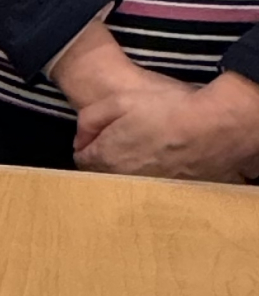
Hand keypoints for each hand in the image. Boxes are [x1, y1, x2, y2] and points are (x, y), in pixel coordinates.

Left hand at [73, 70, 258, 181]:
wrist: (214, 128)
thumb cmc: (167, 111)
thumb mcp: (119, 100)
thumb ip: (91, 118)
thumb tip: (81, 136)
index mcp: (105, 158)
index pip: (82, 160)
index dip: (89, 145)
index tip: (100, 137)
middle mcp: (122, 180)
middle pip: (102, 174)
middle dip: (105, 161)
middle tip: (122, 144)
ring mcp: (146, 190)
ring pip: (125, 184)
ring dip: (129, 172)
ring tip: (145, 152)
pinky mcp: (169, 195)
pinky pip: (151, 190)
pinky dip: (152, 180)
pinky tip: (165, 163)